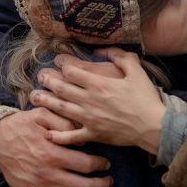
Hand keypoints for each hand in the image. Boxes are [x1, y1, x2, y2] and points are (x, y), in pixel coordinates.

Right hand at [0, 108, 112, 186]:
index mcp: (51, 152)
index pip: (85, 163)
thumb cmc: (23, 124)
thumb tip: (82, 135)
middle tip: (109, 182)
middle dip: (100, 186)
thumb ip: (63, 122)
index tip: (106, 163)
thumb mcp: (43, 114)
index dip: (100, 164)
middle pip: (80, 186)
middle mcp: (45, 174)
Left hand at [33, 48, 165, 153]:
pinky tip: (48, 132)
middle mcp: (89, 100)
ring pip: (61, 109)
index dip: (63, 66)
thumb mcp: (136, 70)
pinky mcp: (93, 134)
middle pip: (62, 89)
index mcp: (99, 83)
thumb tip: (102, 50)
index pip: (72, 72)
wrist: (153, 126)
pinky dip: (58, 135)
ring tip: (34, 97)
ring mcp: (89, 118)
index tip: (57, 63)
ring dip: (46, 102)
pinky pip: (71, 136)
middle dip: (48, 81)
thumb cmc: (145, 97)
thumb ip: (119, 55)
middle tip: (39, 77)